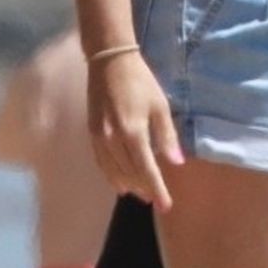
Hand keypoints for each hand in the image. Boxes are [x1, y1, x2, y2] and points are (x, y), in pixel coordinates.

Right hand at [87, 51, 184, 210]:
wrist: (109, 62)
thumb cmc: (140, 82)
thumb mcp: (160, 106)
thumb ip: (167, 136)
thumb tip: (176, 163)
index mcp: (133, 132)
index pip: (146, 170)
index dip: (157, 189)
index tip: (166, 206)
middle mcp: (113, 139)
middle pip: (130, 174)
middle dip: (144, 188)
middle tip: (155, 199)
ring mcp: (99, 138)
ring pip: (114, 172)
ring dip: (128, 185)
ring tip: (140, 194)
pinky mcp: (91, 134)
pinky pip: (102, 163)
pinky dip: (111, 176)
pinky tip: (120, 182)